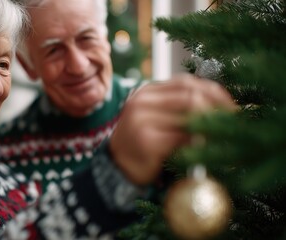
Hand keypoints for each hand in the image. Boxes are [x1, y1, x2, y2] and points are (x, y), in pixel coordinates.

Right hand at [109, 73, 236, 184]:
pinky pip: (184, 138)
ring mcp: (142, 119)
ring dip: (211, 127)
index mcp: (147, 92)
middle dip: (218, 108)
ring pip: (190, 115)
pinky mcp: (147, 140)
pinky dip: (199, 144)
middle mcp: (142, 101)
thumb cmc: (143, 142)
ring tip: (223, 136)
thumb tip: (220, 107)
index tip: (232, 106)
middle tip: (234, 123)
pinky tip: (206, 150)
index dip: (214, 92)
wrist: (118, 166)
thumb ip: (180, 107)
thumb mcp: (158, 117)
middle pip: (190, 95)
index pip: (186, 83)